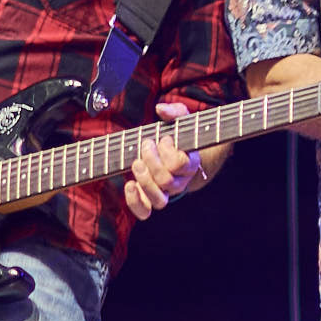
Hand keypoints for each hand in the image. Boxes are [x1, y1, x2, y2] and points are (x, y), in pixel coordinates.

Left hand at [124, 102, 203, 221]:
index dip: (168, 151)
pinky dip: (135, 201)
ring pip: (159, 200)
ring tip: (137, 162)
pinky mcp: (151, 198)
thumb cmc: (178, 135)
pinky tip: (129, 184)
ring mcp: (166, 192)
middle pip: (166, 181)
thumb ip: (174, 112)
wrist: (176, 152)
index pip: (181, 165)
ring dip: (144, 179)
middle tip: (146, 144)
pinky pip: (145, 211)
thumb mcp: (181, 119)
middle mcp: (180, 182)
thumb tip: (161, 109)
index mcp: (191, 164)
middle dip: (151, 160)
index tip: (163, 138)